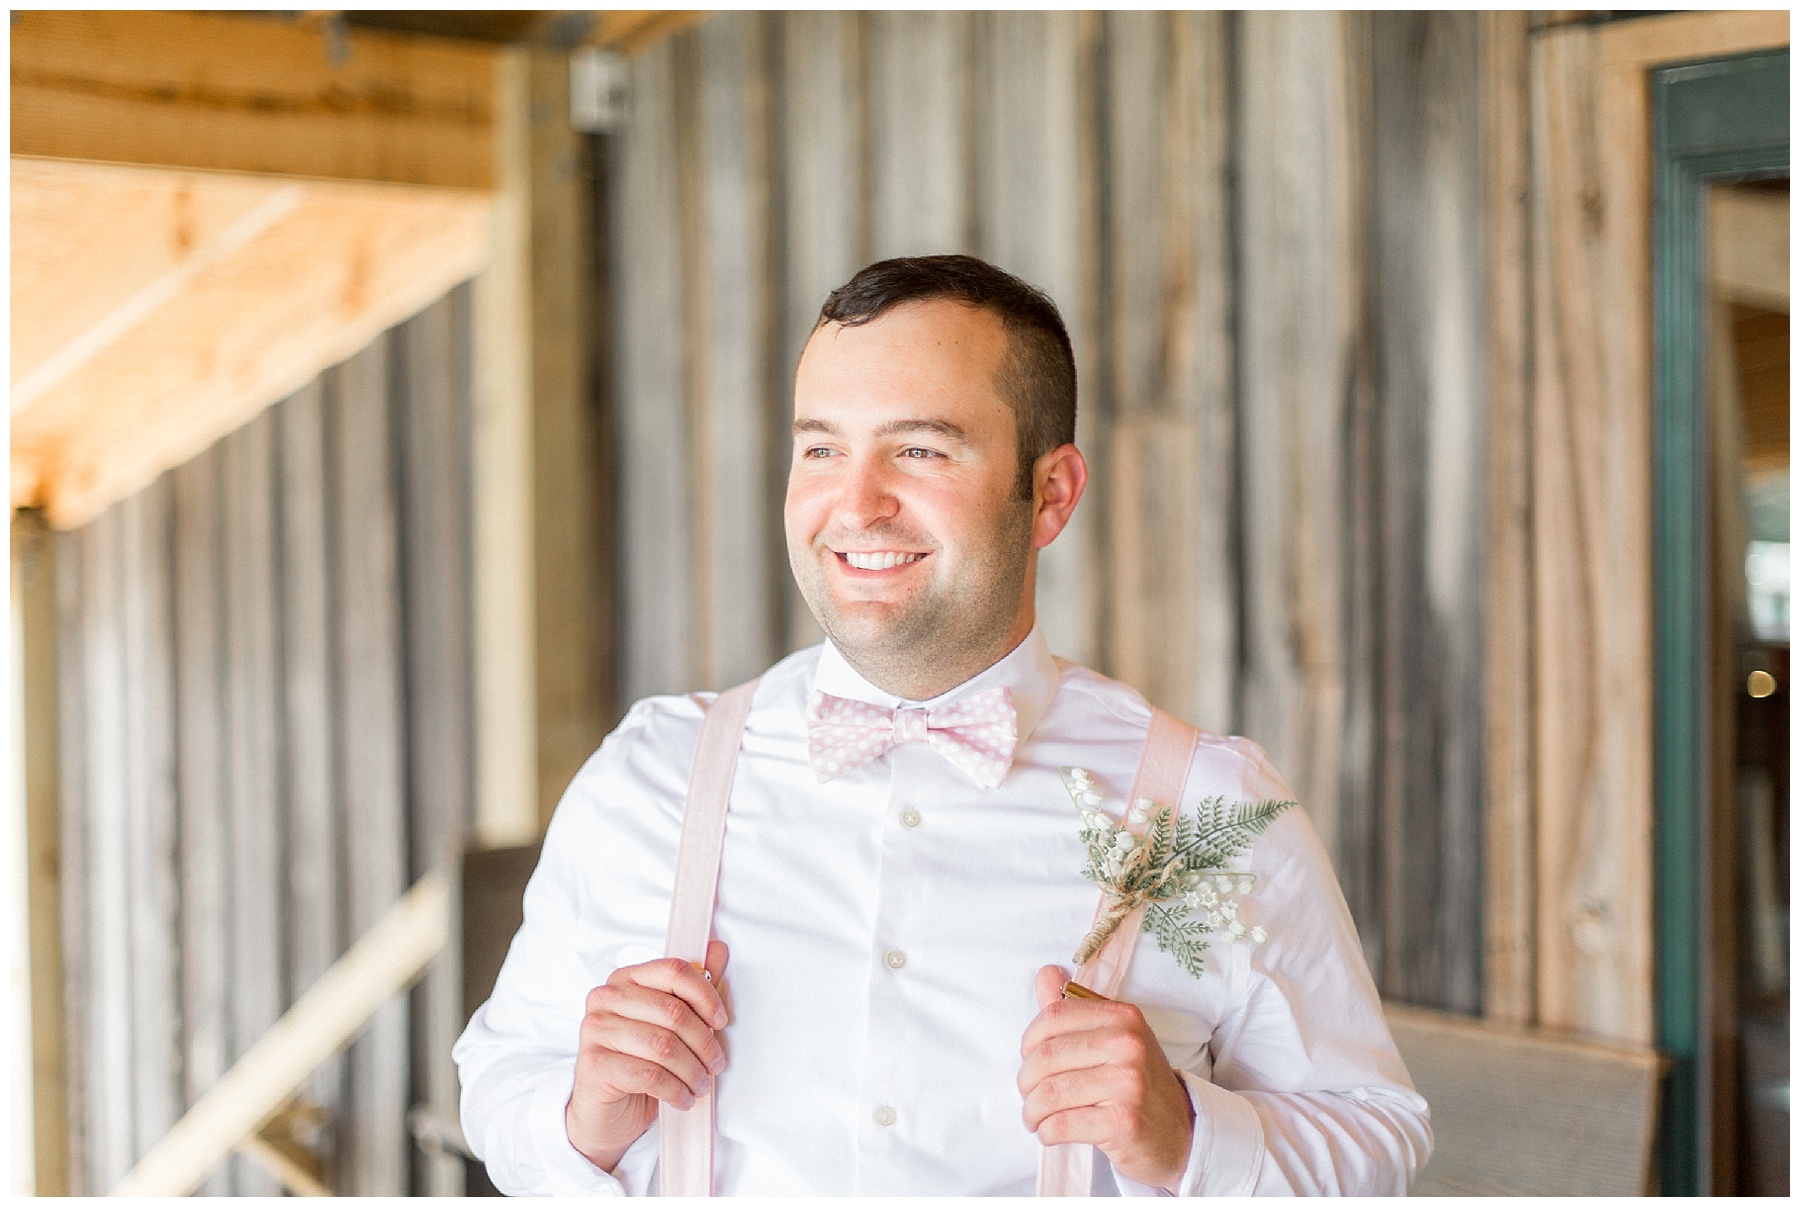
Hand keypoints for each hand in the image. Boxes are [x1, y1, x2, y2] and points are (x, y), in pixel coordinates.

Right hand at [566, 941, 729, 1171]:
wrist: (602, 1113)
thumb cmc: (636, 1063)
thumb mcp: (668, 1026)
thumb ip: (692, 989)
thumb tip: (718, 950)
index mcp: (625, 979)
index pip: (674, 971)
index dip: (706, 996)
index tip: (721, 1021)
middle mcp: (605, 998)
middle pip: (673, 1012)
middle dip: (704, 1043)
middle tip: (716, 1064)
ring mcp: (595, 1030)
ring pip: (663, 1046)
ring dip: (692, 1071)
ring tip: (701, 1085)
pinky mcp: (594, 1064)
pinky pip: (650, 1074)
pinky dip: (675, 1090)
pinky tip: (683, 1098)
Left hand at [1017, 965, 1195, 1190]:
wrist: (1180, 1132)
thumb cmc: (1137, 1084)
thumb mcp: (1113, 1038)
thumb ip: (1075, 1009)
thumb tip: (1046, 974)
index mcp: (1122, 1016)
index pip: (1054, 1017)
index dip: (1029, 1041)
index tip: (1029, 1060)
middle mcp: (1128, 1044)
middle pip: (1046, 1057)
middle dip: (1026, 1082)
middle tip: (1029, 1096)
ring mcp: (1128, 1082)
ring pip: (1050, 1093)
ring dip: (1032, 1111)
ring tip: (1035, 1118)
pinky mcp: (1124, 1121)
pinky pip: (1063, 1124)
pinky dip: (1047, 1132)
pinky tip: (1050, 1132)